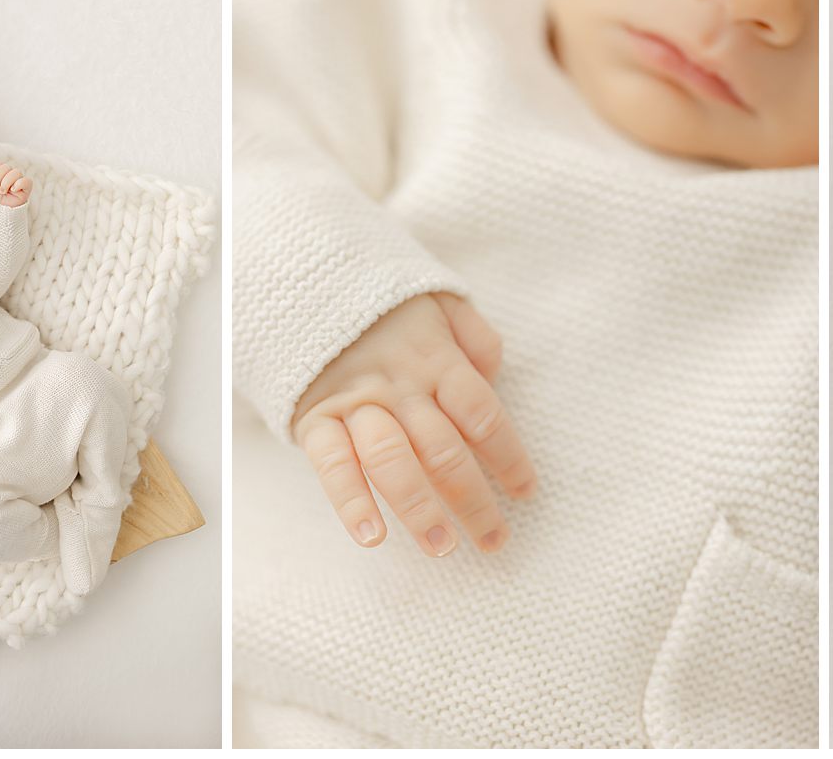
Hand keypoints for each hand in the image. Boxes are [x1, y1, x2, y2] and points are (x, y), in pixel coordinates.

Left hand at [0, 162, 31, 206]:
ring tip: (3, 191)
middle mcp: (10, 175)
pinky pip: (27, 181)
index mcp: (0, 172)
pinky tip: (13, 190)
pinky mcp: (26, 189)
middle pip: (7, 166)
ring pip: (17, 172)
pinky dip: (19, 184)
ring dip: (7, 182)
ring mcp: (19, 181)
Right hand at [290, 292, 538, 556]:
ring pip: (393, 462)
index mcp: (437, 359)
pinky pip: (333, 464)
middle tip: (494, 541)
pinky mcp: (316, 419)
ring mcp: (357, 404)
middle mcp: (400, 386)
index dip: (509, 457)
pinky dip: (350, 502)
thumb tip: (495, 374)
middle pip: (444, 450)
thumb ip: (474, 336)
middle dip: (473, 501)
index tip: (525, 494)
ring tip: (441, 547)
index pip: (483, 415)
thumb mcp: (440, 302)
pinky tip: (372, 537)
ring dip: (419, 510)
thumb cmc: (387, 308)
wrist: (306, 286)